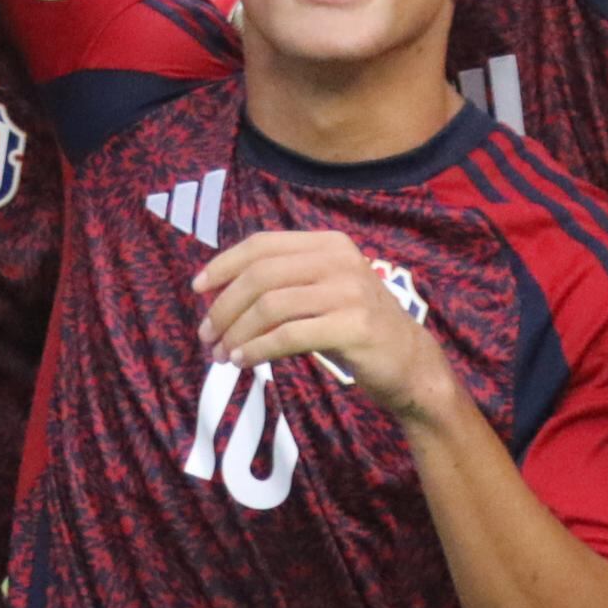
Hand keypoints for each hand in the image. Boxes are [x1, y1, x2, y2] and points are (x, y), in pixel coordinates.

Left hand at [195, 229, 461, 432]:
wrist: (410, 363)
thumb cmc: (355, 328)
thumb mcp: (322, 293)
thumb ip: (283, 284)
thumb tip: (219, 297)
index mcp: (328, 244)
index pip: (262, 245)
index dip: (223, 264)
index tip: (197, 288)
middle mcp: (339, 260)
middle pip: (260, 276)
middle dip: (224, 306)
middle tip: (207, 335)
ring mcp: (349, 291)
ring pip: (270, 306)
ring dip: (237, 333)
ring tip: (224, 355)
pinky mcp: (353, 326)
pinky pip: (289, 336)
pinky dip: (259, 350)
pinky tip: (245, 361)